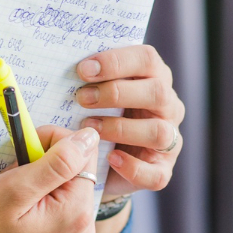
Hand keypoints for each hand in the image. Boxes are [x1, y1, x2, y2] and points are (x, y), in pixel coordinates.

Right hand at [0, 126, 99, 232]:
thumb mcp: (14, 187)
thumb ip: (59, 162)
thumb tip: (89, 139)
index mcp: (76, 217)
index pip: (84, 157)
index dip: (56, 143)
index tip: (28, 147)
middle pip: (79, 180)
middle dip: (50, 168)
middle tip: (16, 175)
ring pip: (70, 199)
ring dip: (47, 189)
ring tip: (16, 199)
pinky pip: (64, 221)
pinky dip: (46, 210)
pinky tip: (23, 217)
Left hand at [75, 45, 184, 196]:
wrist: (99, 164)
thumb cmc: (97, 116)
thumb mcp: (96, 93)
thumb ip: (91, 80)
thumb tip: (62, 62)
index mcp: (155, 79)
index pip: (147, 59)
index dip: (116, 62)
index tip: (83, 70)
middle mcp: (168, 108)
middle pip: (157, 93)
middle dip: (117, 93)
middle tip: (82, 98)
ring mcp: (169, 141)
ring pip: (159, 132)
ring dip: (121, 129)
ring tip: (89, 128)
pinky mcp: (162, 170)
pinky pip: (155, 172)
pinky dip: (132, 167)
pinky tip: (109, 159)